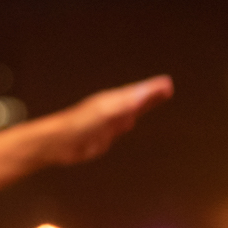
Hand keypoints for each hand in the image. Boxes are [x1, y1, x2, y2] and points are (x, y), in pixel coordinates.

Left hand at [32, 75, 173, 166]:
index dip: (153, 88)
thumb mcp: (107, 111)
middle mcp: (112, 109)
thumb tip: (146, 92)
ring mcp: (108, 122)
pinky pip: (120, 127)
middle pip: (137, 100)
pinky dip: (128, 122)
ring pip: (130, 112)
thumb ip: (127, 102)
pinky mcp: (102, 136)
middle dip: (152, 95)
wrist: (60, 143)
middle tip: (167, 89)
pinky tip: (129, 123)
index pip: (139, 92)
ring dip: (142, 107)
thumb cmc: (79, 125)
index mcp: (115, 101)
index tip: (167, 83)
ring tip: (153, 101)